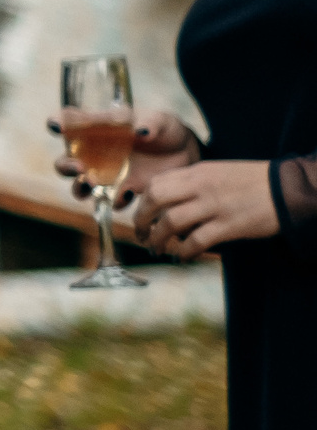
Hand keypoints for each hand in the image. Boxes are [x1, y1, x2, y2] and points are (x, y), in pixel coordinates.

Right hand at [49, 106, 198, 197]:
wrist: (186, 155)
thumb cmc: (166, 131)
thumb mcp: (160, 120)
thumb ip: (150, 123)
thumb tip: (140, 131)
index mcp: (97, 127)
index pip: (69, 121)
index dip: (57, 122)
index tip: (56, 126)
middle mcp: (94, 153)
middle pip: (65, 161)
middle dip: (66, 166)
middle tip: (79, 167)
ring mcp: (105, 175)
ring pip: (79, 185)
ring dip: (80, 188)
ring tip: (92, 185)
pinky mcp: (122, 192)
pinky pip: (109, 201)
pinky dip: (115, 200)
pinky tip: (129, 194)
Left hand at [132, 160, 278, 257]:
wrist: (288, 188)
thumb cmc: (254, 182)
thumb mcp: (218, 172)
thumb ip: (194, 182)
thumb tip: (170, 198)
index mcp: (197, 171)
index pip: (156, 183)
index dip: (142, 201)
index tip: (142, 214)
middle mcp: (200, 186)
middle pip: (155, 199)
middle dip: (141, 219)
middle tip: (142, 234)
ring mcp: (214, 206)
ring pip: (170, 222)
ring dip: (159, 240)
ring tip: (157, 249)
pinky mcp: (229, 225)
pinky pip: (196, 241)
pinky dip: (184, 252)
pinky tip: (182, 258)